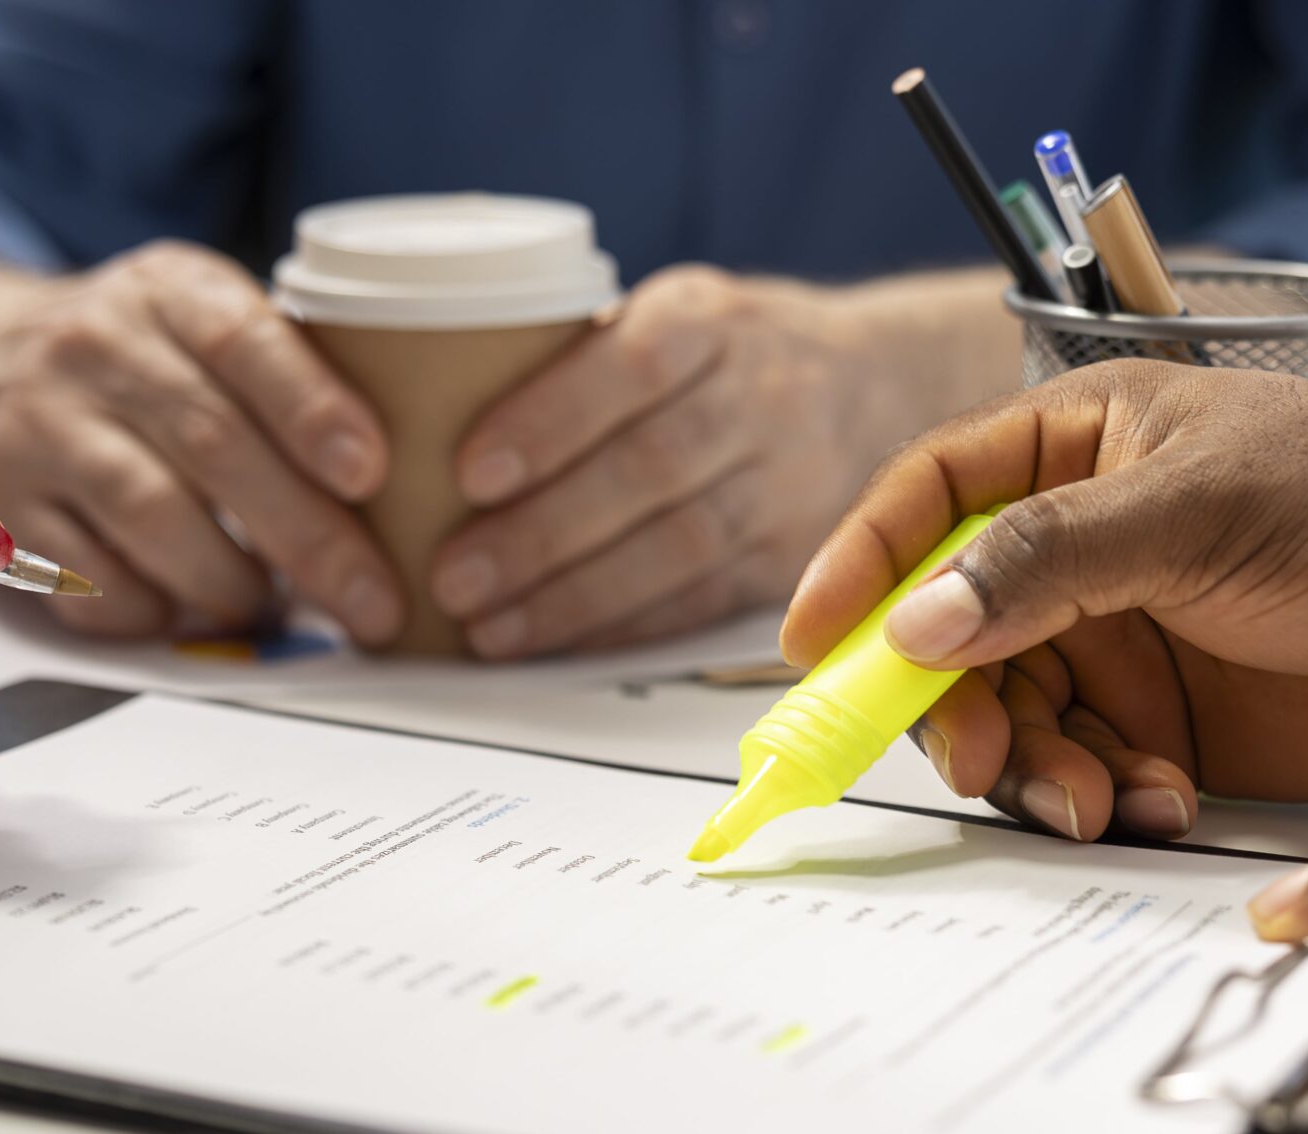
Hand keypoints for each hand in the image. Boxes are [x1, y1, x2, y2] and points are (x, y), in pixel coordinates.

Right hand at [0, 243, 404, 644]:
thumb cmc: (136, 353)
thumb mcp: (201, 315)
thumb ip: (286, 368)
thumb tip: (408, 479)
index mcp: (168, 291)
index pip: (245, 342)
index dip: (312, 408)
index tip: (373, 472)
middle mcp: (95, 348)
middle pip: (214, 448)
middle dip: (309, 538)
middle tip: (375, 602)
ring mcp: (40, 427)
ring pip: (153, 519)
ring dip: (235, 583)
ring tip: (283, 611)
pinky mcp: (5, 505)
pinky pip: (95, 581)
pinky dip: (159, 610)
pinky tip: (194, 611)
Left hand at [434, 266, 974, 657]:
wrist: (874, 385)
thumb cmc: (725, 353)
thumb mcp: (669, 314)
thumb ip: (581, 357)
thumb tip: (433, 415)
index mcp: (711, 321)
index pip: (632, 365)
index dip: (550, 421)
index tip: (470, 471)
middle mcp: (762, 396)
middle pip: (649, 470)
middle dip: (540, 533)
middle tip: (453, 577)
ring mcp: (787, 481)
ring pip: (676, 548)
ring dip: (572, 598)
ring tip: (487, 627)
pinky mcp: (795, 555)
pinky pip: (701, 600)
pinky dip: (620, 628)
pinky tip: (552, 644)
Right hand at [782, 361, 1307, 840]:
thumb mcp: (1204, 510)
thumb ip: (1050, 559)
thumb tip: (915, 623)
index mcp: (1078, 445)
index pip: (931, 491)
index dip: (860, 562)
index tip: (811, 642)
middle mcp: (1077, 541)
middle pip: (948, 628)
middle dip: (958, 704)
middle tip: (984, 764)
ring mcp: (1113, 632)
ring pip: (1008, 712)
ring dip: (1038, 768)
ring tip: (1101, 801)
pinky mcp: (1153, 719)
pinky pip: (1076, 768)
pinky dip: (1102, 796)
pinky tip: (1162, 800)